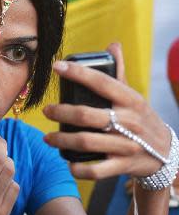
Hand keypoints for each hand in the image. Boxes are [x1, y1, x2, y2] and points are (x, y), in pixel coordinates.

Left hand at [43, 43, 170, 179]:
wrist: (166, 153)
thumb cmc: (142, 119)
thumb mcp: (134, 96)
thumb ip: (119, 74)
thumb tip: (113, 45)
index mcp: (130, 100)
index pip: (101, 82)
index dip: (77, 73)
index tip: (56, 67)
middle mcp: (129, 121)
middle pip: (87, 115)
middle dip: (62, 112)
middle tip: (47, 110)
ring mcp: (126, 145)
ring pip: (86, 142)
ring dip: (62, 140)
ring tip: (48, 137)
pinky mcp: (123, 165)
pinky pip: (96, 169)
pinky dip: (78, 167)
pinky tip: (66, 161)